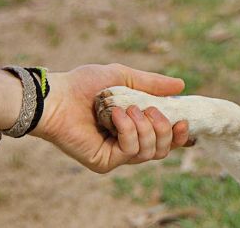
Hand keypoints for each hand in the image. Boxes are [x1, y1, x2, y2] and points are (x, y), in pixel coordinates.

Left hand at [32, 63, 189, 172]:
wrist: (55, 96)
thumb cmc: (84, 85)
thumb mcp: (124, 77)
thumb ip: (152, 83)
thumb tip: (182, 86)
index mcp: (134, 127)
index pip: (164, 140)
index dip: (179, 136)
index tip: (184, 121)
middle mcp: (127, 144)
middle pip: (162, 150)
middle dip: (164, 129)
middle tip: (150, 110)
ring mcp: (116, 155)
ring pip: (150, 152)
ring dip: (145, 128)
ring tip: (129, 109)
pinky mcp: (105, 162)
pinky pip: (131, 152)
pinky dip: (129, 130)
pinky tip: (116, 116)